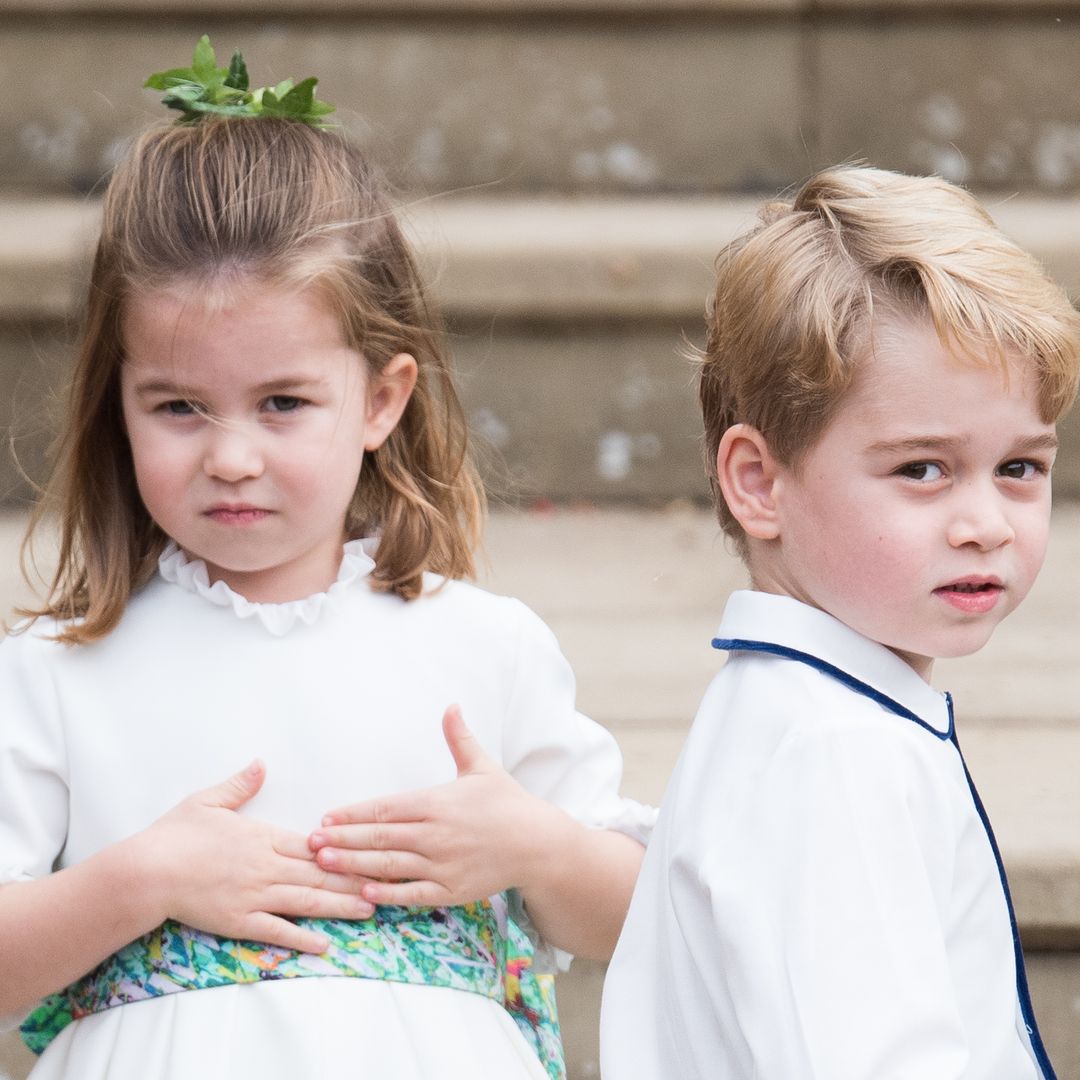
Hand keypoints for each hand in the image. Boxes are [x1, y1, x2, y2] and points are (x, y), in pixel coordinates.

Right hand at [137, 761, 375, 952]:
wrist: (146, 871)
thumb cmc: (175, 834)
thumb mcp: (208, 800)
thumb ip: (240, 785)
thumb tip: (261, 764)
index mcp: (263, 837)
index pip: (314, 845)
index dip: (345, 849)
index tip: (371, 849)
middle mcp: (266, 866)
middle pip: (320, 873)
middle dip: (355, 878)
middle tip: (386, 882)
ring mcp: (255, 896)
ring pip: (307, 901)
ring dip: (340, 906)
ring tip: (369, 910)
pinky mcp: (240, 921)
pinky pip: (277, 931)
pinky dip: (302, 938)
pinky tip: (325, 944)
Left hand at [309, 706, 572, 907]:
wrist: (538, 843)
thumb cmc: (506, 802)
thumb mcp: (481, 766)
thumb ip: (459, 738)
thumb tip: (451, 704)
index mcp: (437, 802)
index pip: (386, 808)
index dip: (354, 813)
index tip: (328, 816)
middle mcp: (436, 833)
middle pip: (379, 837)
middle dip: (342, 839)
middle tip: (310, 842)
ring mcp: (443, 864)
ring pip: (389, 865)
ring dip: (353, 865)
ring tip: (324, 864)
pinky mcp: (451, 890)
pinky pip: (412, 893)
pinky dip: (387, 894)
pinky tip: (362, 893)